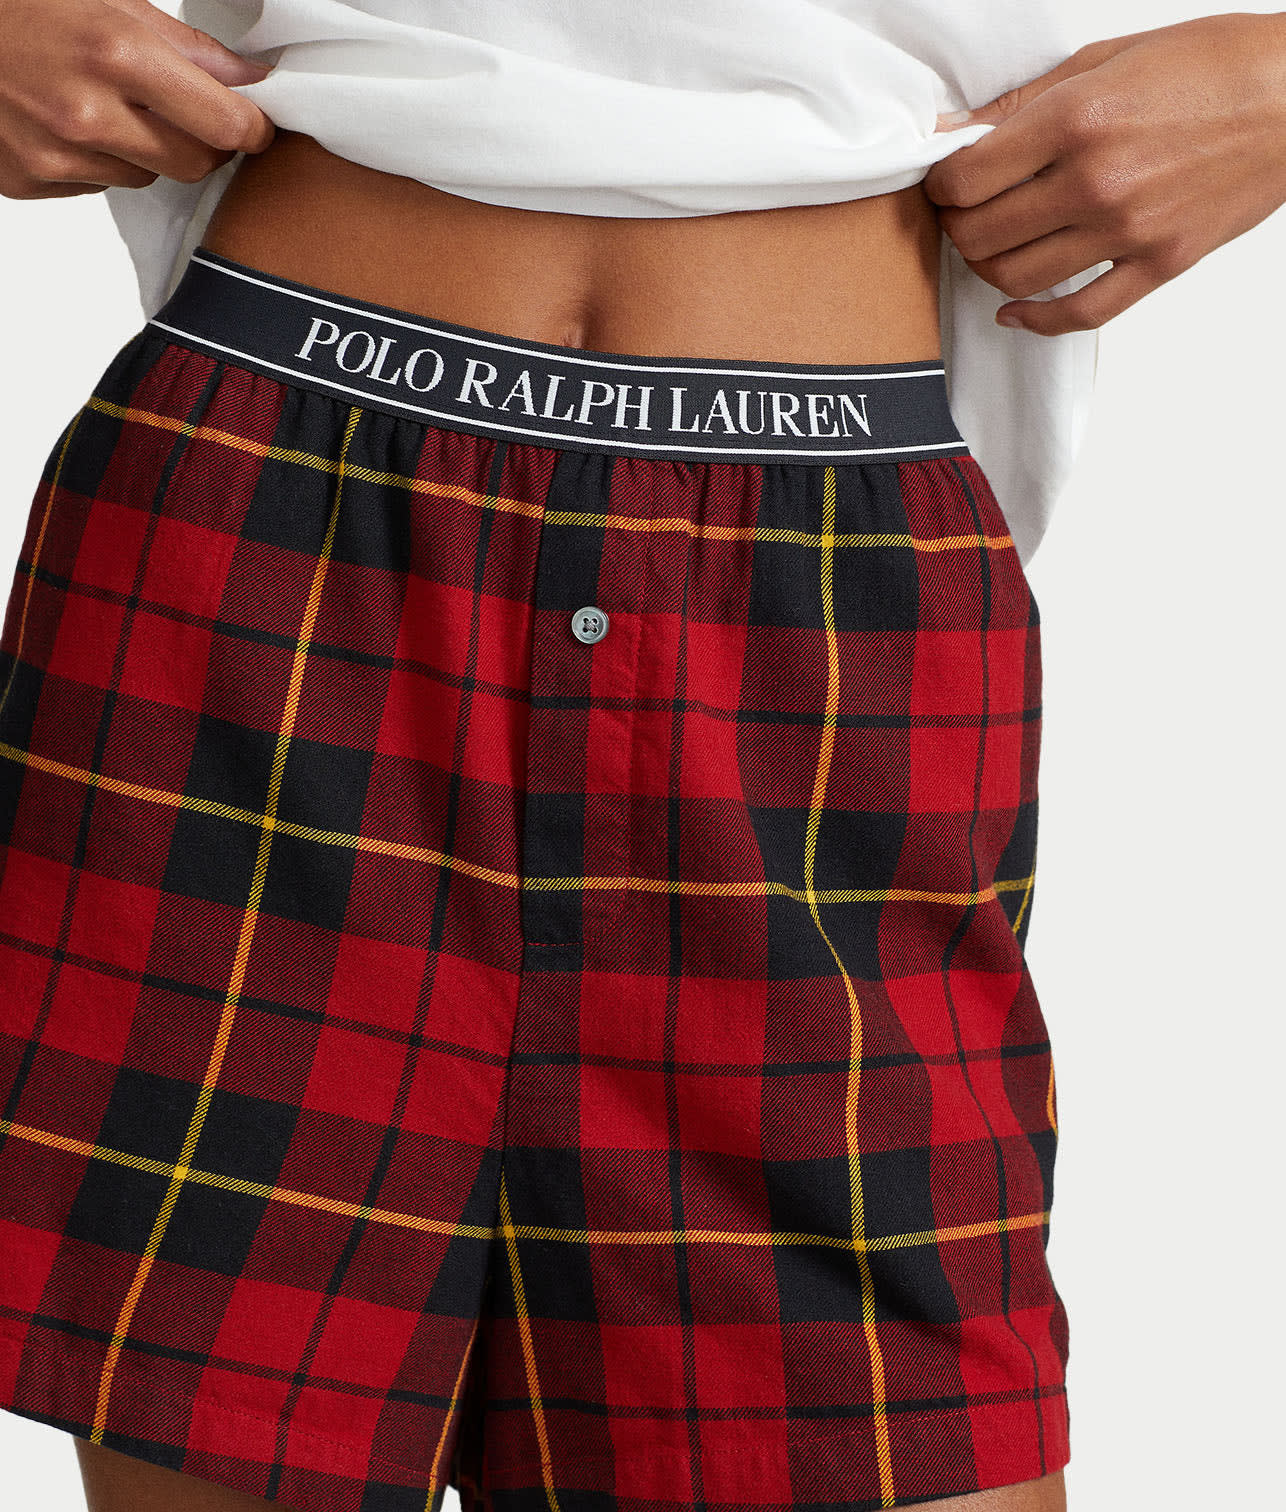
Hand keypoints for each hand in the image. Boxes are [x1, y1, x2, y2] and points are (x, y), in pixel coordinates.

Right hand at [0, 0, 274, 199]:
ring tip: (100, 101)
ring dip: (143, 149)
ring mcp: (55, 154)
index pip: (227, 124)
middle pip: (196, 164)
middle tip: (182, 111)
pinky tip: (61, 120)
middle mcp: (87, 114)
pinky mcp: (29, 181)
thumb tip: (249, 80)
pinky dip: (94, 161)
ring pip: (146, 177)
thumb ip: (185, 46)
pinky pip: (95, 186)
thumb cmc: (17, 0)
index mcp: (115, 54)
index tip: (256, 123)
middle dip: (203, 142)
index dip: (251, 127)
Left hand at [923, 12, 1285, 334]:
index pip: (966, 179)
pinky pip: (1078, 314)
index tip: (944, 181)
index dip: (941, 185)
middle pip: (981, 234)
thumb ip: (1024, 102)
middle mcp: (1096, 181)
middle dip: (957, 226)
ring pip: (1015, 278)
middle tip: (963, 214)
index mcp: (1077, 120)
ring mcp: (1128, 231)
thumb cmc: (1212, 66)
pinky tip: (1014, 312)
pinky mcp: (1158, 265)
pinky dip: (1034, 321)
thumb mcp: (1107, 59)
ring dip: (987, 267)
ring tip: (992, 245)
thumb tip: (954, 131)